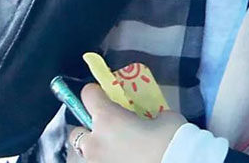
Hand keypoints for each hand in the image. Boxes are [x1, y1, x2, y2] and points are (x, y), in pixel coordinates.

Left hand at [68, 84, 185, 162]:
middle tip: (109, 131)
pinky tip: (120, 160)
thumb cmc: (172, 140)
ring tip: (113, 152)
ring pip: (84, 155)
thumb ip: (146, 115)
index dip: (96, 93)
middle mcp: (95, 143)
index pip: (88, 95)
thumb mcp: (161, 117)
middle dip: (89, 130)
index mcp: (107, 119)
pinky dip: (104, 161)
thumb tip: (148, 118)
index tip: (103, 94)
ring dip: (94, 151)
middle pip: (76, 131)